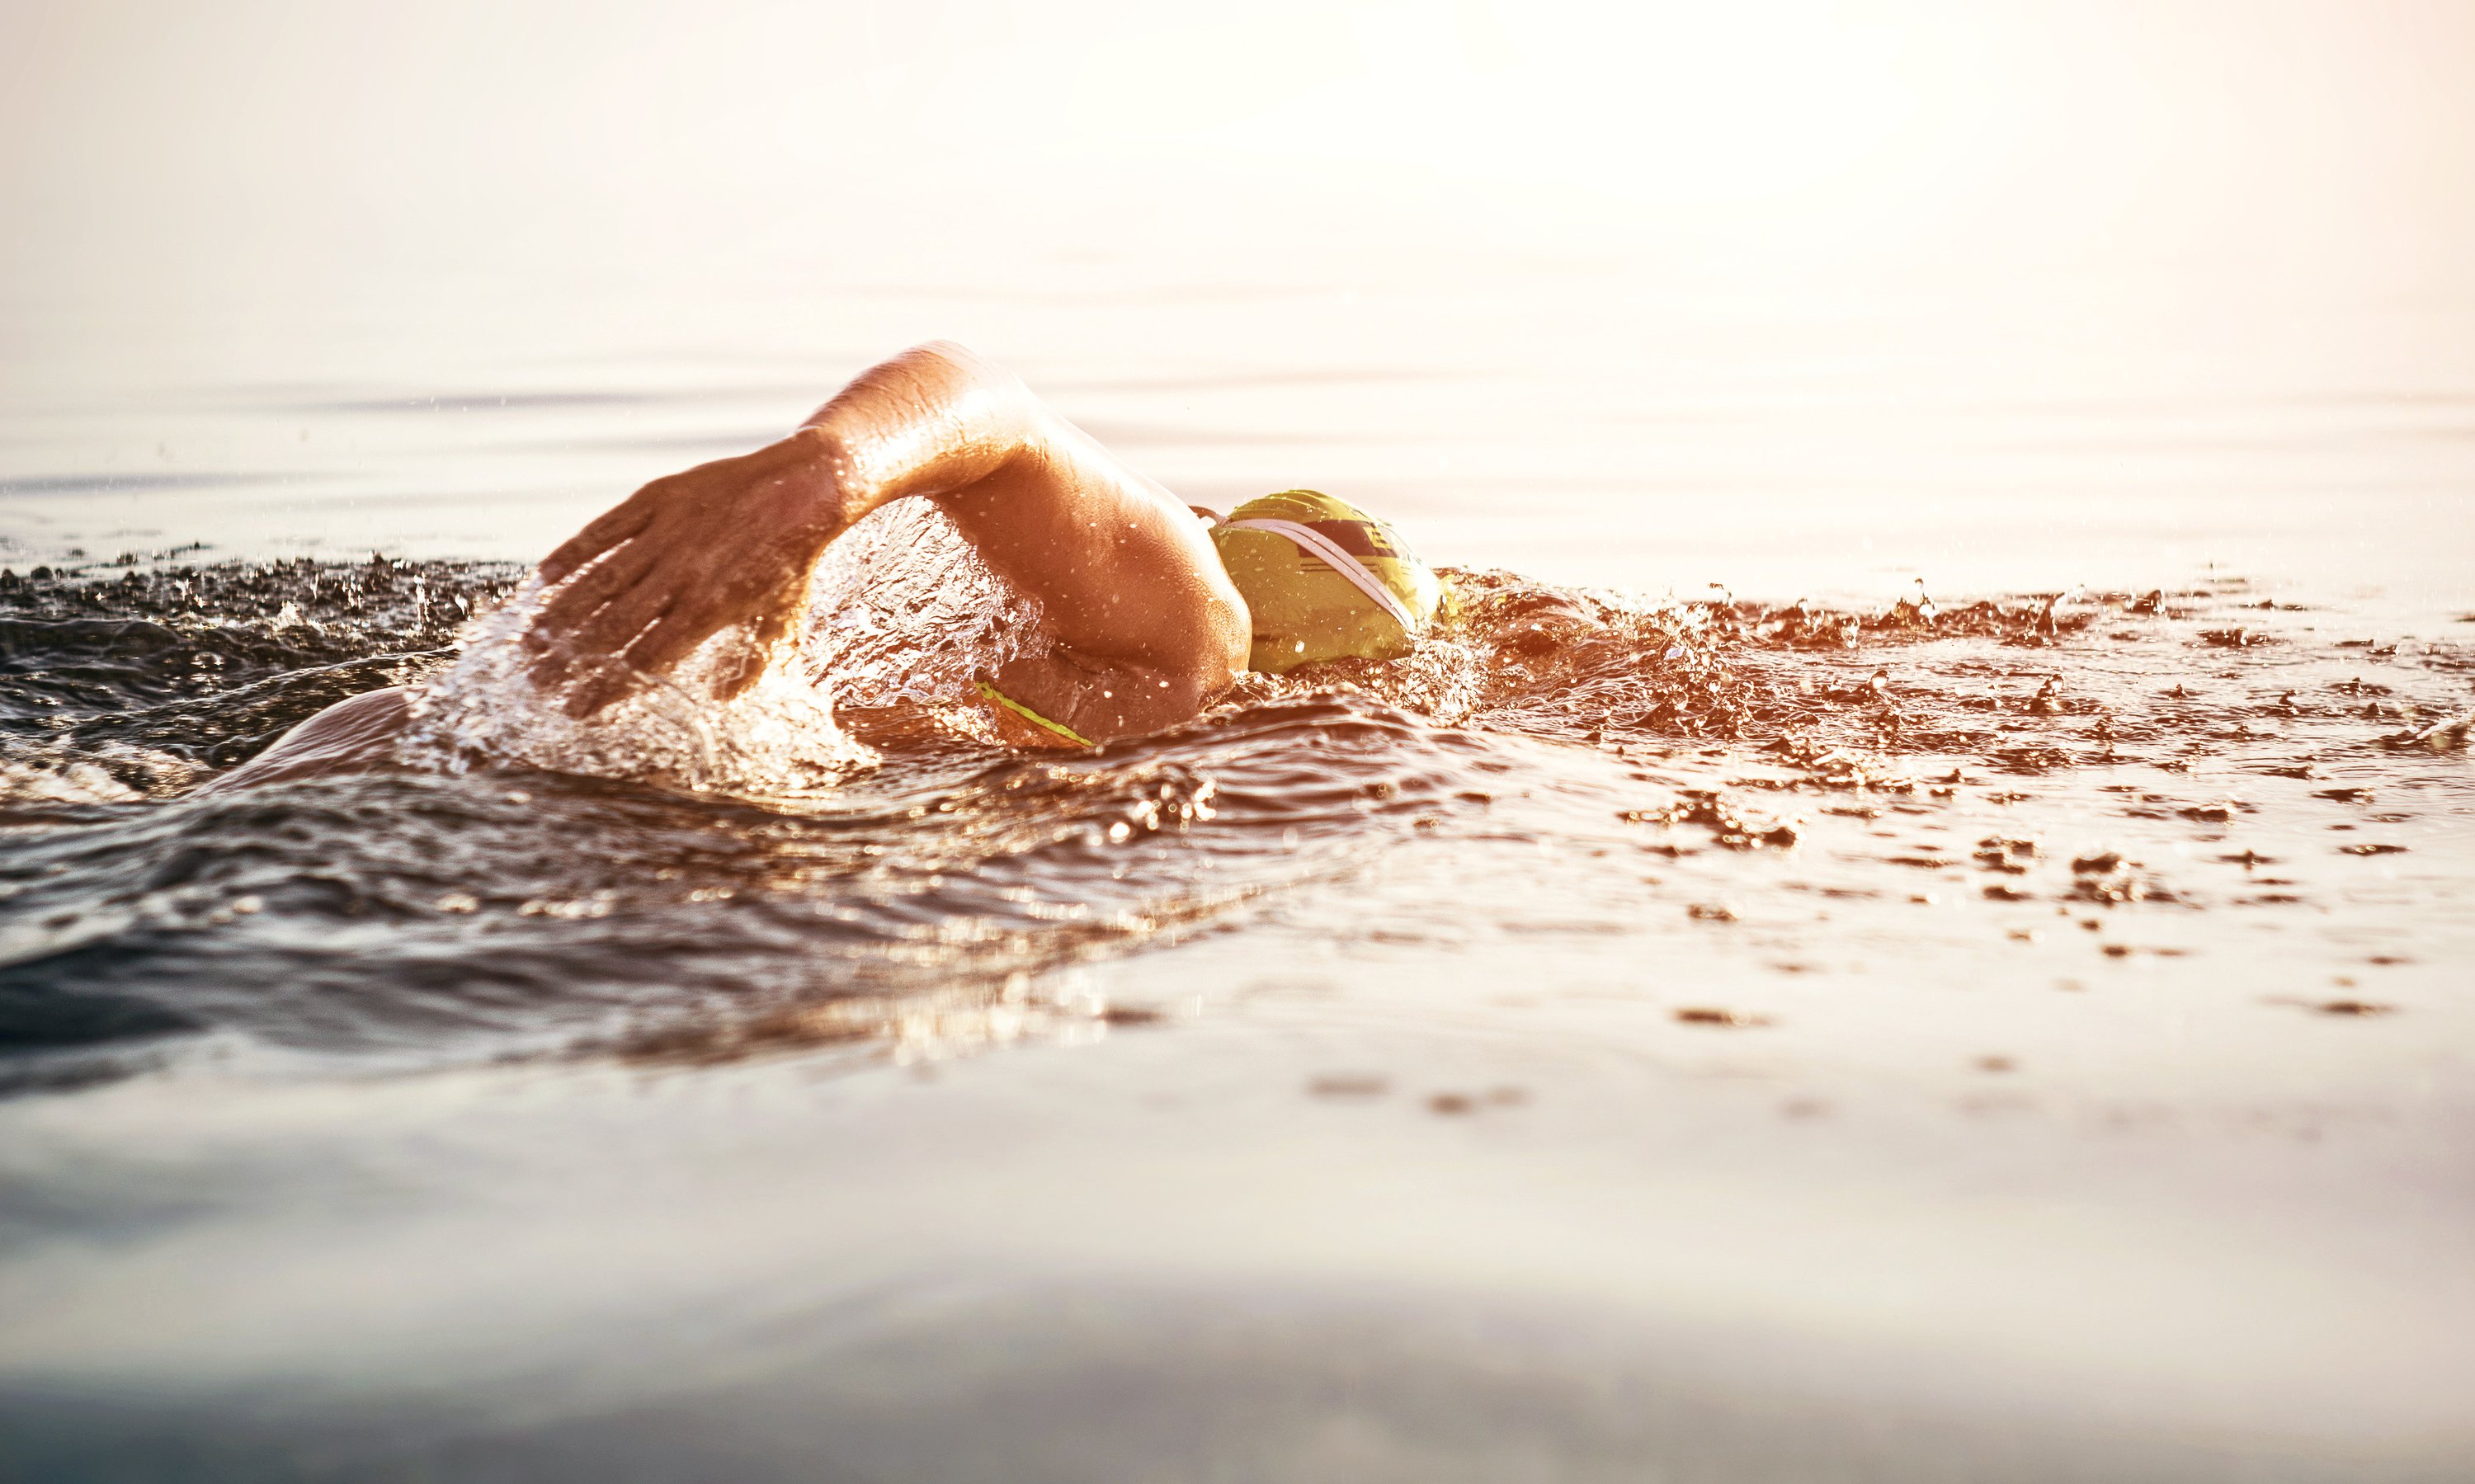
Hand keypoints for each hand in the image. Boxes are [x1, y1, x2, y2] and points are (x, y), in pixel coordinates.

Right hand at [523, 428, 846, 716]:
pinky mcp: (657, 499)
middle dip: (568, 661)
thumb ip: (750, 665)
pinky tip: (542, 581)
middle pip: (611, 628)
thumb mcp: (781, 620)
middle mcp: (681, 575)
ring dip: (559, 615)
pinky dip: (571, 555)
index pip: (644, 660)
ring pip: (598, 581)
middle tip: (535, 684)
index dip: (607, 688)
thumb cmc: (793, 561)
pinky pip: (603, 530)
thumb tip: (717, 700)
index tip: (575, 711)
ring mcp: (665, 535)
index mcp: (709, 611)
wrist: (804, 488)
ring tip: (528, 643)